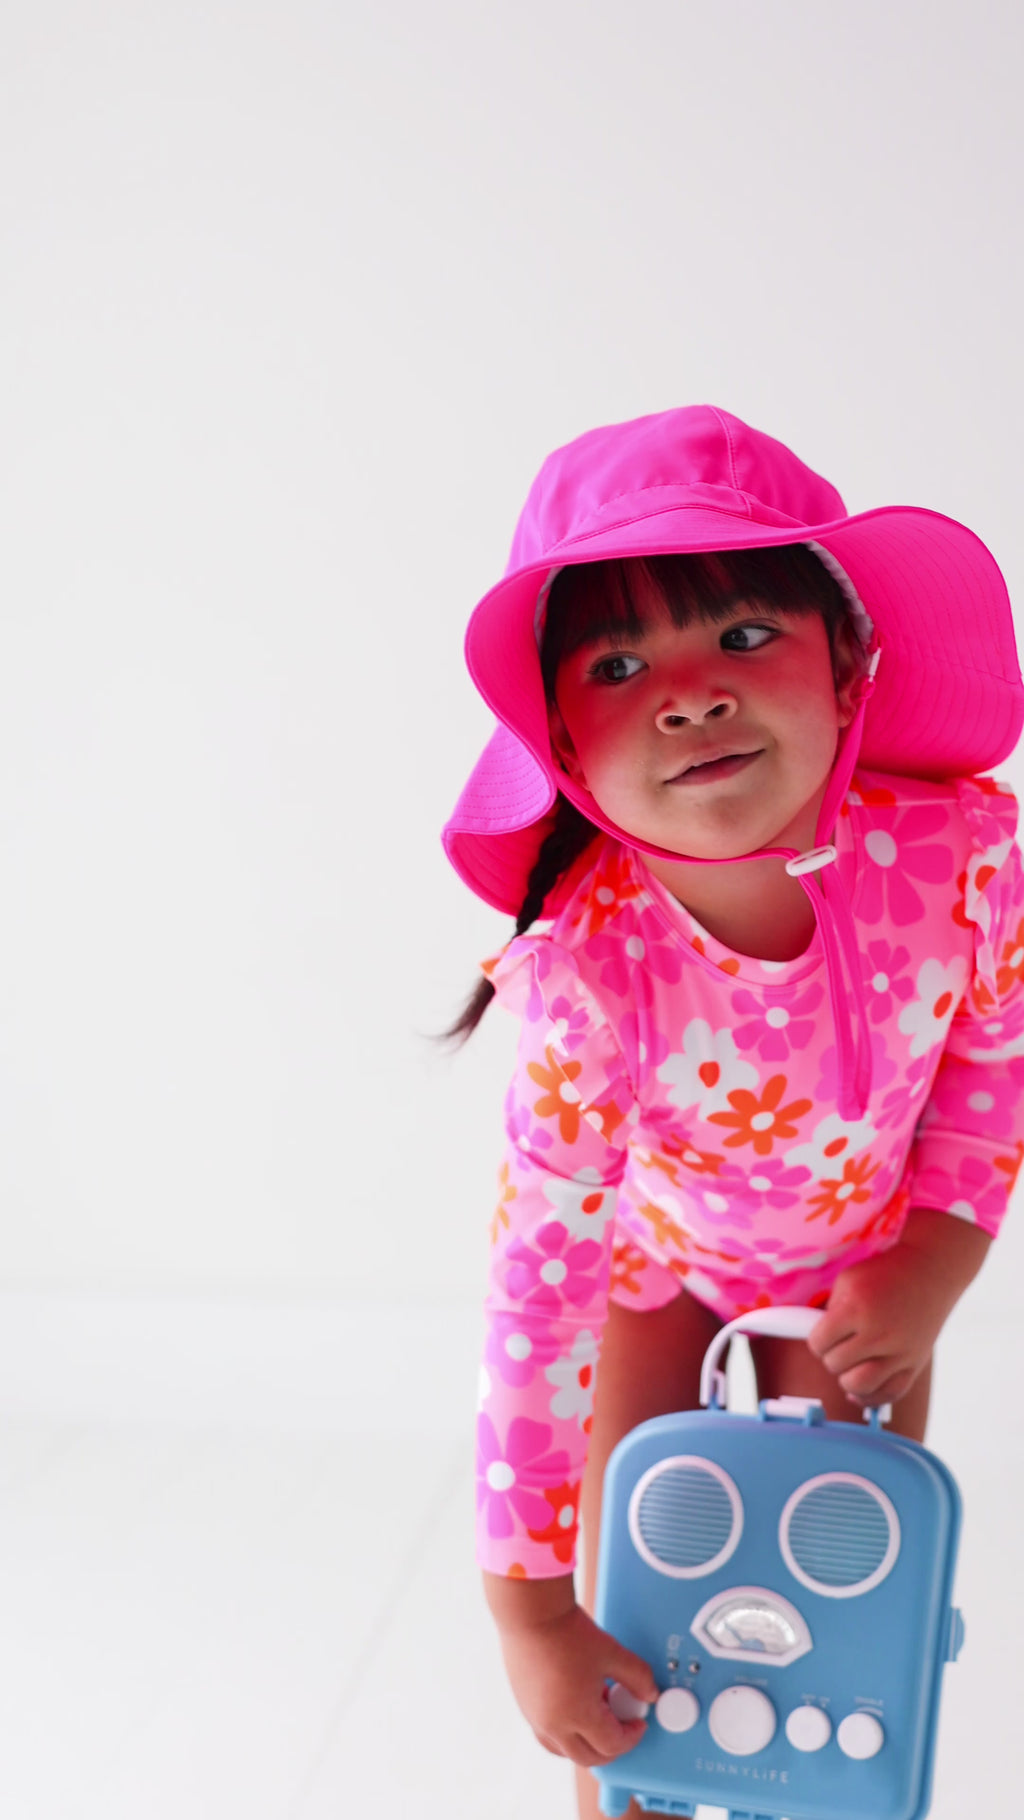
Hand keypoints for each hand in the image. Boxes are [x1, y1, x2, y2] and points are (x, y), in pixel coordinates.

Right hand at [497, 1602, 659, 1767]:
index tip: (638, 1722)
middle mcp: (553, 1724)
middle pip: (588, 1757)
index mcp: (577, 1715)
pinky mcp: (524, 1705)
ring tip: (599, 1716)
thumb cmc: (566, 1631)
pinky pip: (547, 1735)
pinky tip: (576, 1705)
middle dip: (611, 1747)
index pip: (611, 1744)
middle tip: (623, 1727)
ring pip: (564, 1750)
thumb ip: (637, 1676)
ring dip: (586, 1743)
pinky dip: (565, 1732)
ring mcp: (535, 1716)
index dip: (632, 1736)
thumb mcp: (611, 1652)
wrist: (530, 1611)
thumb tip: (650, 1694)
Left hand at [807, 1209, 988, 1406]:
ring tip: (850, 1365)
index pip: (818, 1343)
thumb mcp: (847, 1280)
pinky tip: (860, 1390)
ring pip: (860, 1386)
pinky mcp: (915, 1363)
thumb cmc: (883, 1274)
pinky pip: (889, 1394)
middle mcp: (879, 1333)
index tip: (823, 1335)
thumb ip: (830, 1312)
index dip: (816, 1341)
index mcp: (856, 1309)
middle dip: (831, 1355)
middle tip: (839, 1344)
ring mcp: (900, 1351)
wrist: (929, 1272)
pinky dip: (870, 1398)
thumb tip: (817, 1342)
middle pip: (835, 1365)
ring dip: (847, 1379)